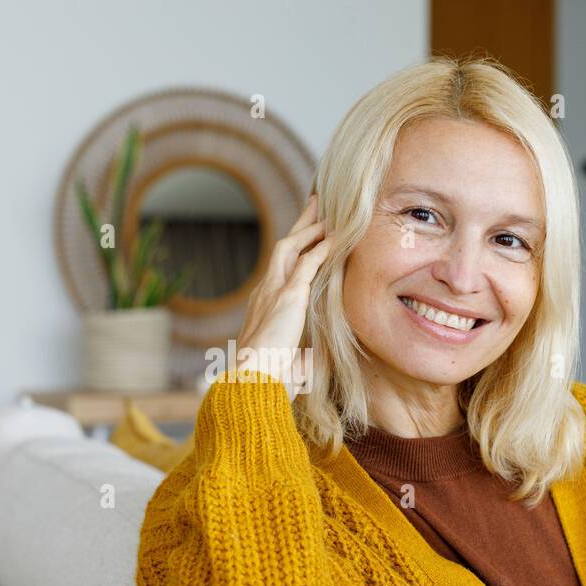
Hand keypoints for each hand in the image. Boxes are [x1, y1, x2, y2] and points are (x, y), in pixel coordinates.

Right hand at [233, 194, 333, 383]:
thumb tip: (309, 365)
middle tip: (316, 204)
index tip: (305, 236)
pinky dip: (321, 248)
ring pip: (291, 247)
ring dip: (309, 228)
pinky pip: (307, 264)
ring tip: (327, 212)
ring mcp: (274, 292)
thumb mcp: (284, 362)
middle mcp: (264, 292)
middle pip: (283, 247)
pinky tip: (335, 237)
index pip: (279, 268)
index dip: (293, 250)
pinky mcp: (288, 298)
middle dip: (300, 225)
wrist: (250, 381)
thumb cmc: (266, 379)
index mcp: (262, 306)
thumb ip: (298, 356)